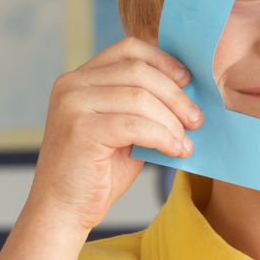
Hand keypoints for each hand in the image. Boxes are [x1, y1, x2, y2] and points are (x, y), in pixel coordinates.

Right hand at [30, 36, 202, 230]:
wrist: (63, 210)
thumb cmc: (98, 171)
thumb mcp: (123, 127)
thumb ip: (143, 104)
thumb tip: (189, 91)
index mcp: (80, 77)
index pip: (128, 48)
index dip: (163, 60)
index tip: (188, 81)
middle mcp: (72, 84)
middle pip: (139, 71)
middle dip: (175, 95)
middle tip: (196, 119)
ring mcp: (73, 105)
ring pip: (140, 98)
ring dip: (172, 121)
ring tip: (186, 141)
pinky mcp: (81, 130)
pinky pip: (136, 125)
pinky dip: (163, 137)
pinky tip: (176, 150)